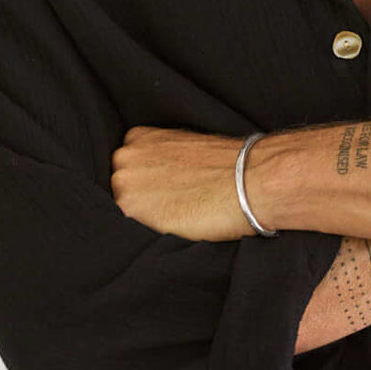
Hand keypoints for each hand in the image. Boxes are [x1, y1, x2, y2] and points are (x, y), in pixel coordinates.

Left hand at [110, 126, 255, 239]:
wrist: (248, 180)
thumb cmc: (227, 166)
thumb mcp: (185, 148)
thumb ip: (161, 159)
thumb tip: (157, 179)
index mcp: (138, 138)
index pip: (129, 169)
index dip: (148, 184)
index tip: (167, 190)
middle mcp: (124, 156)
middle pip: (121, 189)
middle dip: (142, 199)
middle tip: (173, 205)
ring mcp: (123, 182)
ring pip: (124, 209)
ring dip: (144, 217)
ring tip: (176, 216)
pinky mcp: (129, 210)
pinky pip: (129, 229)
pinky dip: (147, 231)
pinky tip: (173, 225)